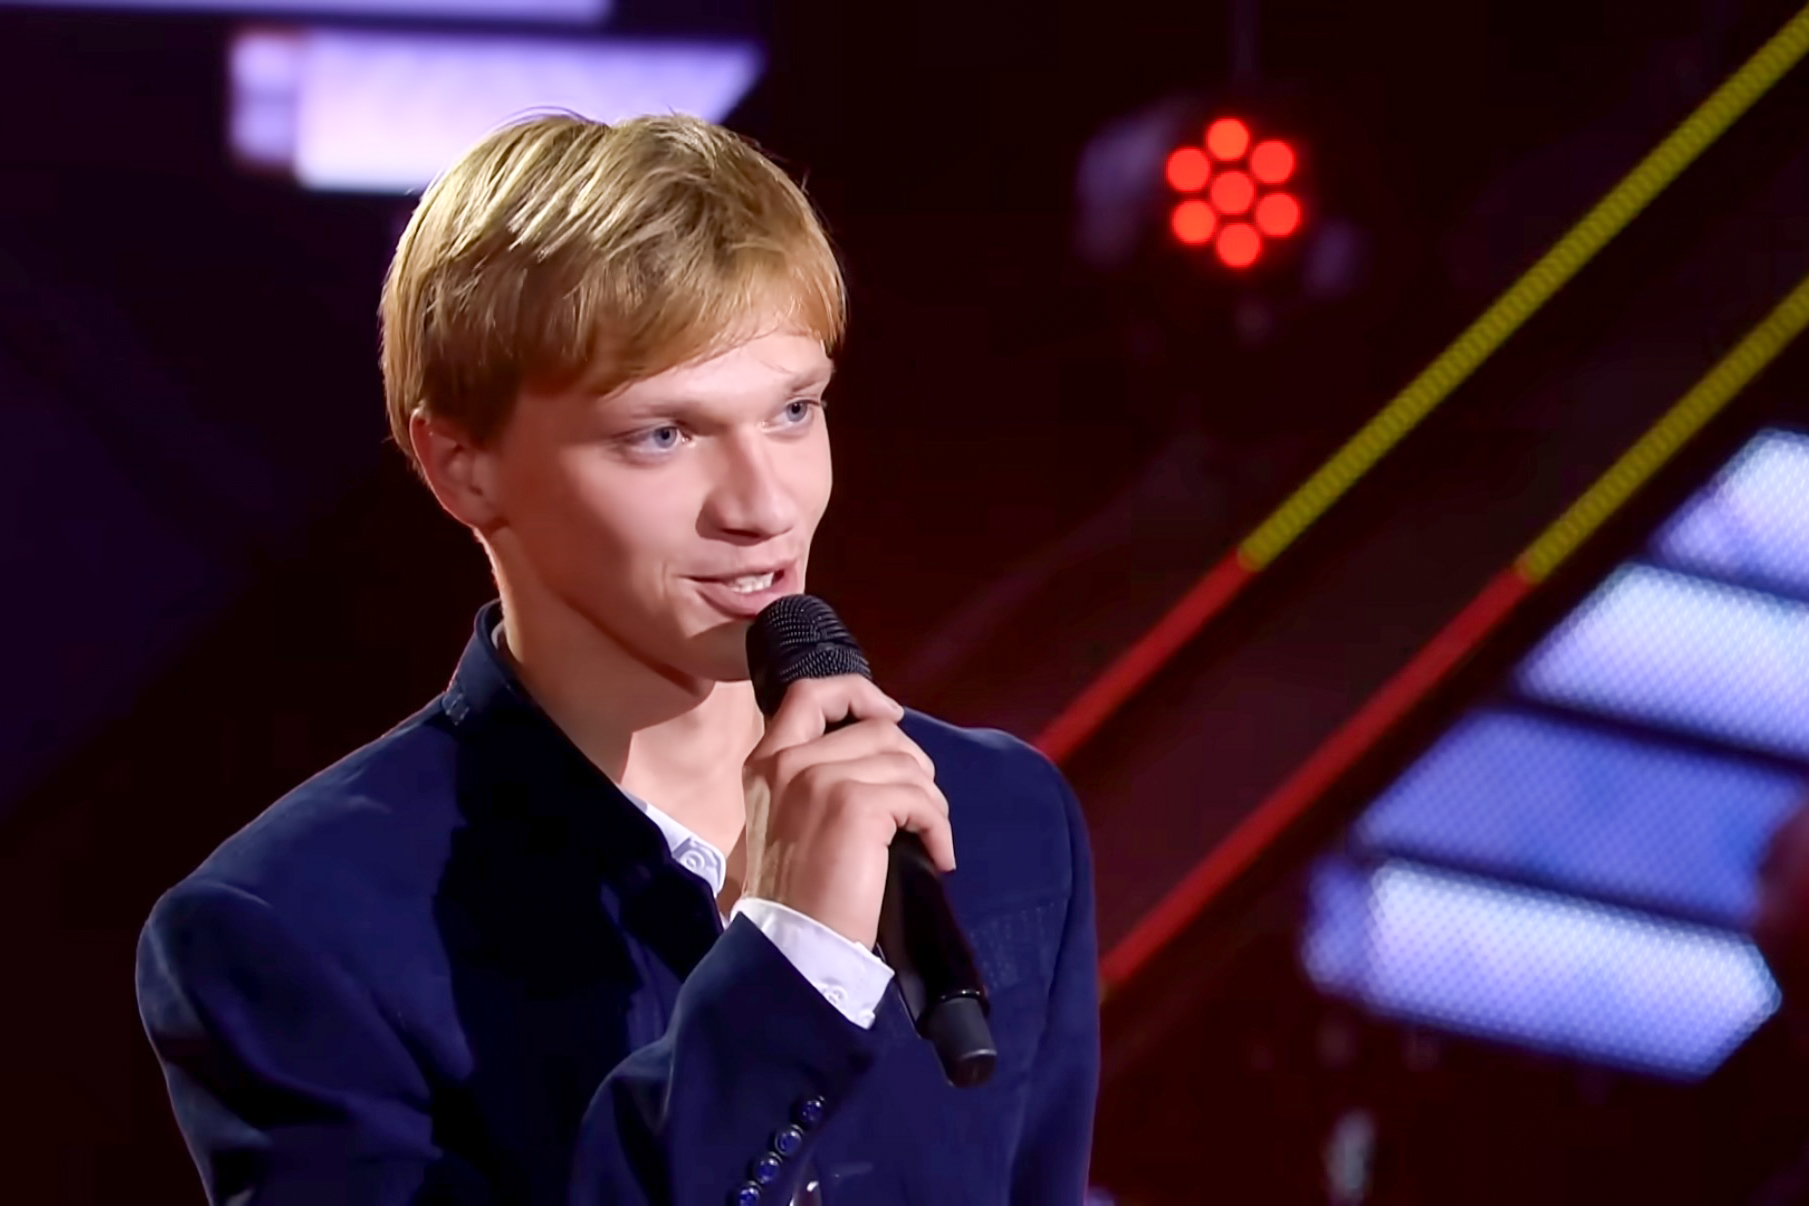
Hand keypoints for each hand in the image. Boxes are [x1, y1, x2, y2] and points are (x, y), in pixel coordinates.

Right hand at [742, 676, 954, 949]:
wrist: (794, 945)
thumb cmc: (800, 894)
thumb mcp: (791, 819)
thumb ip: (818, 776)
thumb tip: (883, 743)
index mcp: (766, 762)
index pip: (810, 693)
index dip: (858, 693)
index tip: (889, 716)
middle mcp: (788, 762)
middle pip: (878, 730)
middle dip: (913, 766)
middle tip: (916, 811)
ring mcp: (819, 779)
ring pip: (907, 763)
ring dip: (930, 803)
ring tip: (924, 839)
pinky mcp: (855, 805)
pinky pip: (920, 798)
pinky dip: (938, 828)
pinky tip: (936, 856)